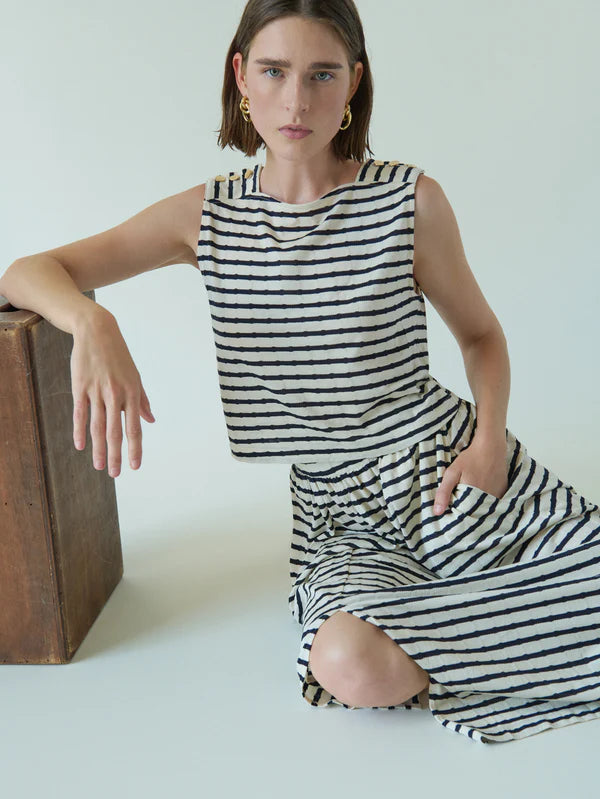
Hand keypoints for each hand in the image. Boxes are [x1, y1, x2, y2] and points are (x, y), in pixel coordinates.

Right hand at [70, 311, 154, 477]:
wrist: (97, 331)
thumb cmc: (119, 356)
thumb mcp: (135, 376)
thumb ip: (142, 400)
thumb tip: (151, 421)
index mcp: (132, 393)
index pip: (134, 428)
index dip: (135, 449)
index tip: (135, 466)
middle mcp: (116, 395)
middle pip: (115, 432)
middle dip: (116, 455)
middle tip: (116, 474)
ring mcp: (97, 391)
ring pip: (98, 426)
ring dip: (98, 449)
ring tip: (99, 466)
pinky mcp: (80, 387)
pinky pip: (80, 413)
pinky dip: (80, 431)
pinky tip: (80, 445)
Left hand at [433, 437, 507, 514]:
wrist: (490, 447)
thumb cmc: (470, 459)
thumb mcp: (452, 473)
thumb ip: (443, 492)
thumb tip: (437, 512)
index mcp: (473, 498)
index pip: (464, 515)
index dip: (458, 513)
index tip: (454, 509)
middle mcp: (488, 500)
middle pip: (475, 513)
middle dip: (468, 510)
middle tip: (464, 495)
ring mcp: (498, 496)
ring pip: (485, 508)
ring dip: (479, 505)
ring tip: (474, 492)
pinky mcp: (504, 491)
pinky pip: (494, 501)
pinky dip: (488, 500)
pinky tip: (484, 489)